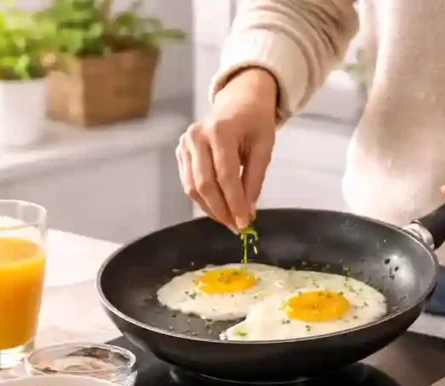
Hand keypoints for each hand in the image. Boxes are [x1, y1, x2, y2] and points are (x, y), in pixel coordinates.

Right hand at [177, 68, 277, 232]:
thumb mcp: (263, 148)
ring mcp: (185, 143)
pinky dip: (203, 199)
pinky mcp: (181, 152)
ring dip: (210, 209)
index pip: (225, 176)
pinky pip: (189, 183)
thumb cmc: (255, 122)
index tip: (244, 223)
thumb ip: (254, 180)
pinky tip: (218, 207)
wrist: (240, 101)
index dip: (234, 203)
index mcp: (220, 131)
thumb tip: (247, 212)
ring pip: (193, 187)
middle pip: (204, 184)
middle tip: (236, 226)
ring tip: (229, 220)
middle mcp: (197, 136)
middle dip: (221, 210)